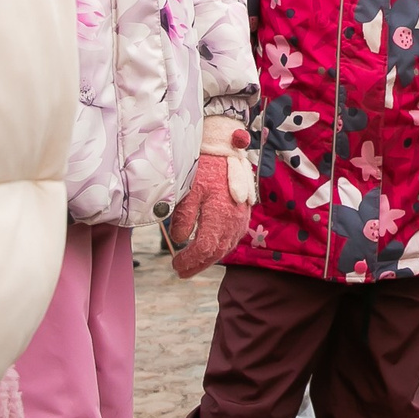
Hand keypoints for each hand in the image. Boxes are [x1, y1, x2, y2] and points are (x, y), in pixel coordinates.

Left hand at [164, 125, 257, 278]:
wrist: (224, 146)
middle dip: (198, 264)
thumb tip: (178, 240)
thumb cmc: (203, 165)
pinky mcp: (243, 211)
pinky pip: (234, 236)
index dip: (189, 260)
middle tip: (181, 271)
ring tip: (193, 263)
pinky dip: (221, 246)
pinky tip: (211, 248)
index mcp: (220, 214)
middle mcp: (234, 218)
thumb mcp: (188, 188)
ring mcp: (241, 216)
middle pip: (217, 251)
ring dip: (210, 257)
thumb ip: (183, 216)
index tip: (175, 265)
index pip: (204, 248)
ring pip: (227, 245)